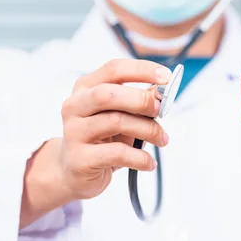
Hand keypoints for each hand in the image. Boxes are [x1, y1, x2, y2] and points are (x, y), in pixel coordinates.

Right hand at [20, 59, 170, 227]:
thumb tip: (161, 91)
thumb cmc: (101, 139)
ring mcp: (74, 132)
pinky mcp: (80, 159)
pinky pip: (117, 154)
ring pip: (115, 122)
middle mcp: (74, 106)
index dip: (142, 70)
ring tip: (162, 139)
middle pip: (108, 94)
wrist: (73, 172)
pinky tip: (149, 162)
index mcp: (85, 88)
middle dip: (141, 100)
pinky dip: (140, 157)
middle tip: (161, 111)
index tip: (167, 77)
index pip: (113, 69)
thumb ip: (137, 102)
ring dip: (147, 130)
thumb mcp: (119, 115)